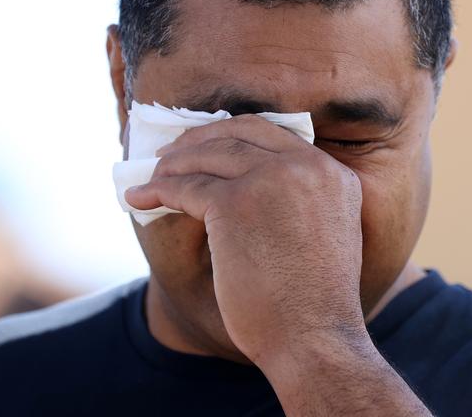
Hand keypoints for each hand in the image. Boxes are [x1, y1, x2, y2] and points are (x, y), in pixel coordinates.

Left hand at [125, 114, 366, 365]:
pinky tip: (139, 198)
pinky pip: (185, 187)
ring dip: (173, 164)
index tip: (207, 144)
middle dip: (199, 140)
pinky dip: (157, 190)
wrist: (315, 338)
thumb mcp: (324, 231)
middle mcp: (306, 166)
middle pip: (239, 134)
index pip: (272, 135)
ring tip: (152, 177)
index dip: (232, 136)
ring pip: (209, 156)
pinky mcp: (235, 203)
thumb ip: (300, 198)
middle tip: (173, 153)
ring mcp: (270, 181)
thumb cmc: (314, 299)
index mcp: (332, 173)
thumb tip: (247, 183)